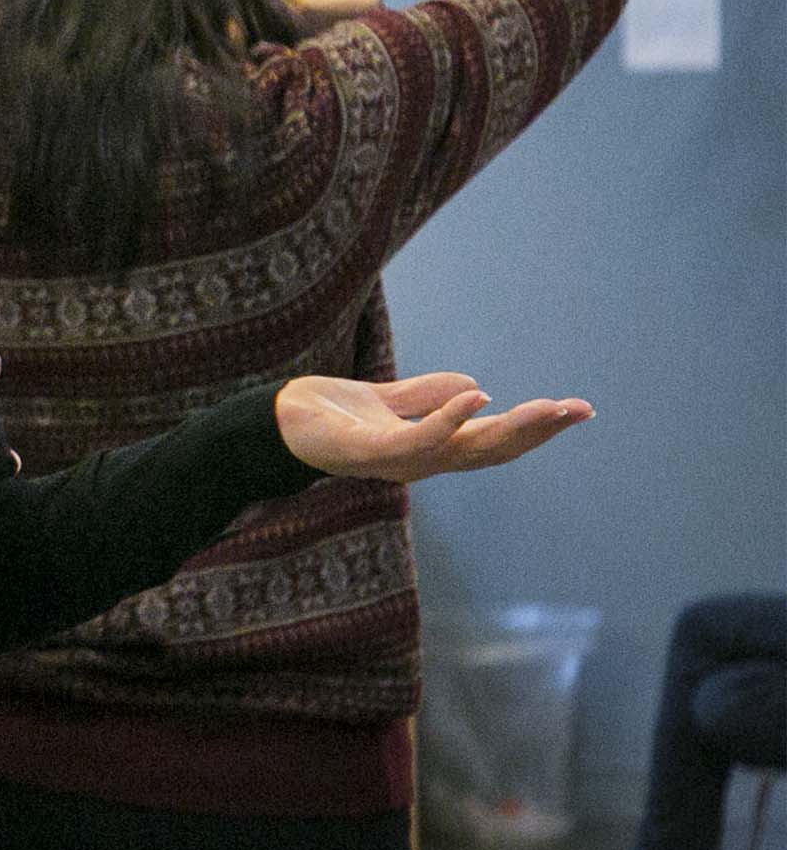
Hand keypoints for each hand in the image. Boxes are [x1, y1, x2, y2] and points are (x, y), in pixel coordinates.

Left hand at [274, 372, 589, 482]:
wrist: (269, 425)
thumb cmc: (326, 417)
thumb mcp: (385, 399)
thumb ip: (426, 395)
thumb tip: (478, 388)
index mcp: (429, 448)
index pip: (492, 441)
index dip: (534, 429)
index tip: (576, 410)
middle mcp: (419, 460)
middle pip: (490, 450)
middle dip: (538, 431)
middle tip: (580, 411)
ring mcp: (395, 460)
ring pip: (463, 449)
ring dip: (509, 427)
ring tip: (549, 407)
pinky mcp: (367, 450)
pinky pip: (416, 438)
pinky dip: (448, 419)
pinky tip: (478, 397)